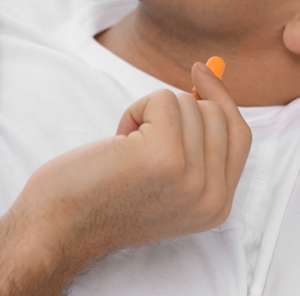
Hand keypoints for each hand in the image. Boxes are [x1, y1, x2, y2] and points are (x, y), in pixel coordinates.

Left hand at [8, 62, 251, 267]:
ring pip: (189, 103)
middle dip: (176, 111)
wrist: (59, 225)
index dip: (223, 100)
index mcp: (216, 206)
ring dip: (149, 113)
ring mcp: (191, 177)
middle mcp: (212, 196)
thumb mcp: (165, 184)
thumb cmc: (100, 197)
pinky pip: (163, 99)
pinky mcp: (165, 155)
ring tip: (125, 149)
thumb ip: (194, 150)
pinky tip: (117, 142)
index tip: (202, 74)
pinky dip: (135, 109)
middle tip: (138, 136)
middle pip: (218, 114)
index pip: (240, 136)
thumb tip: (205, 90)